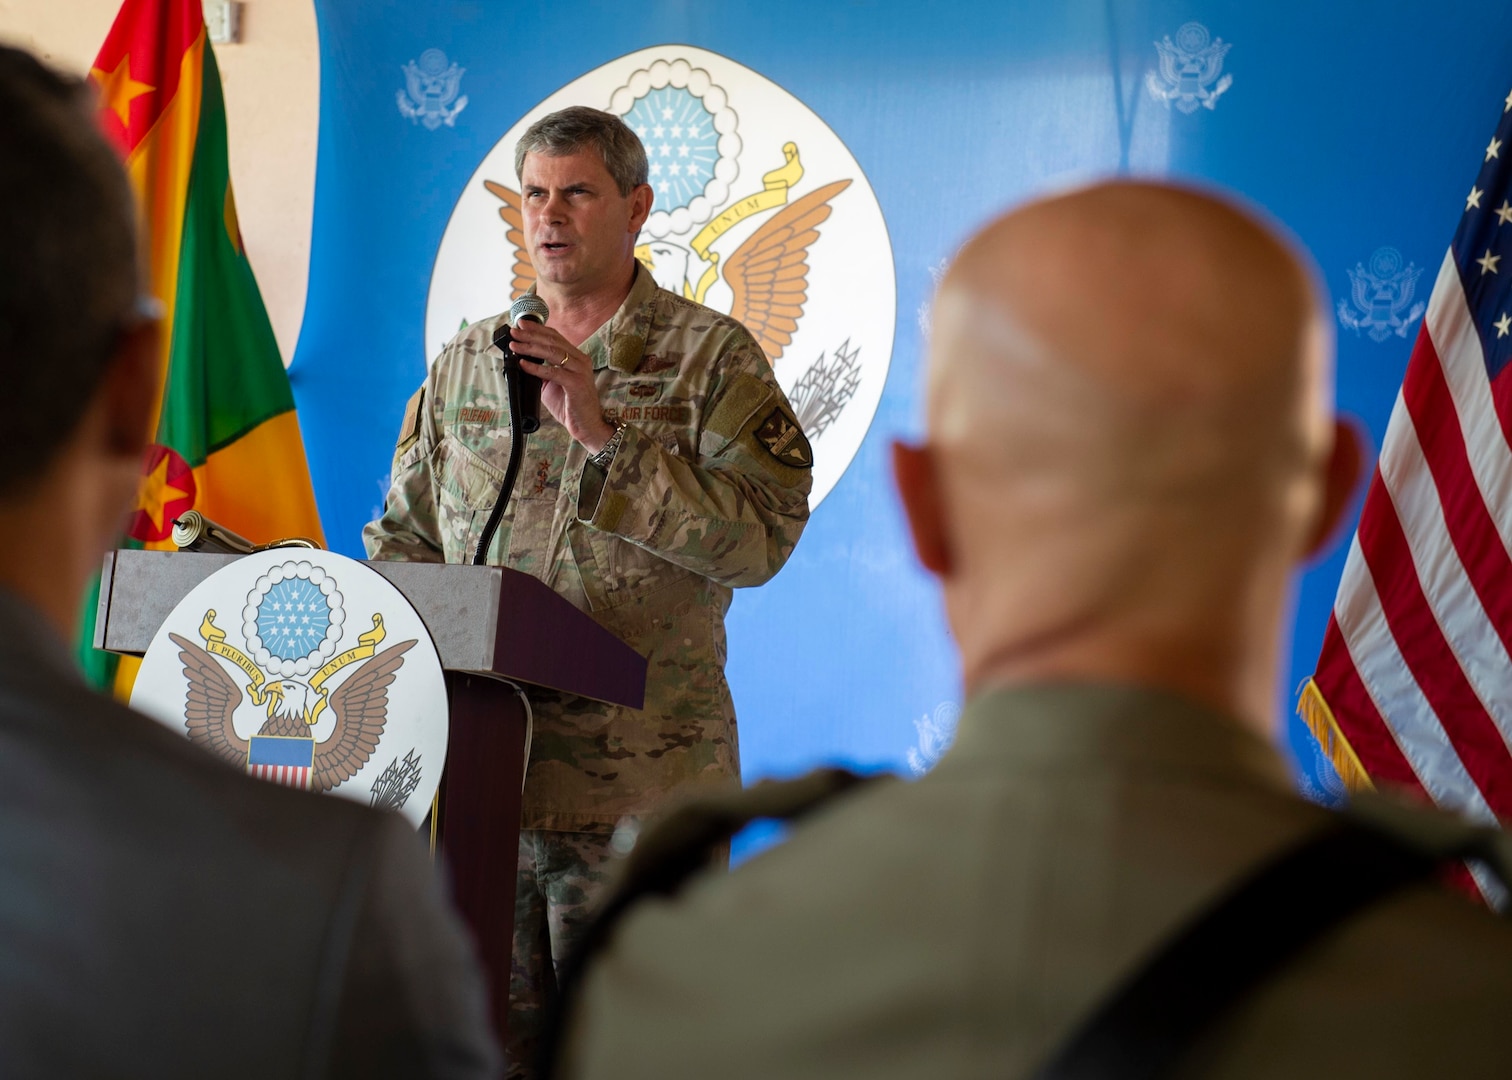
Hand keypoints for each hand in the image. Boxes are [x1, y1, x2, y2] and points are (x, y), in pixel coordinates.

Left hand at [506, 320, 614, 451]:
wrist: (586, 426)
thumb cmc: (571, 406)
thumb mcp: (552, 385)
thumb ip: (541, 372)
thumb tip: (522, 361)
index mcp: (576, 358)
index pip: (556, 337)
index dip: (538, 329)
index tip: (521, 324)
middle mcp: (580, 360)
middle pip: (553, 341)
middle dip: (531, 334)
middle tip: (514, 331)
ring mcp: (580, 371)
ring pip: (553, 352)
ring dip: (531, 347)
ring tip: (515, 345)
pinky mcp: (576, 384)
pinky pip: (553, 372)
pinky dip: (536, 368)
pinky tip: (523, 364)